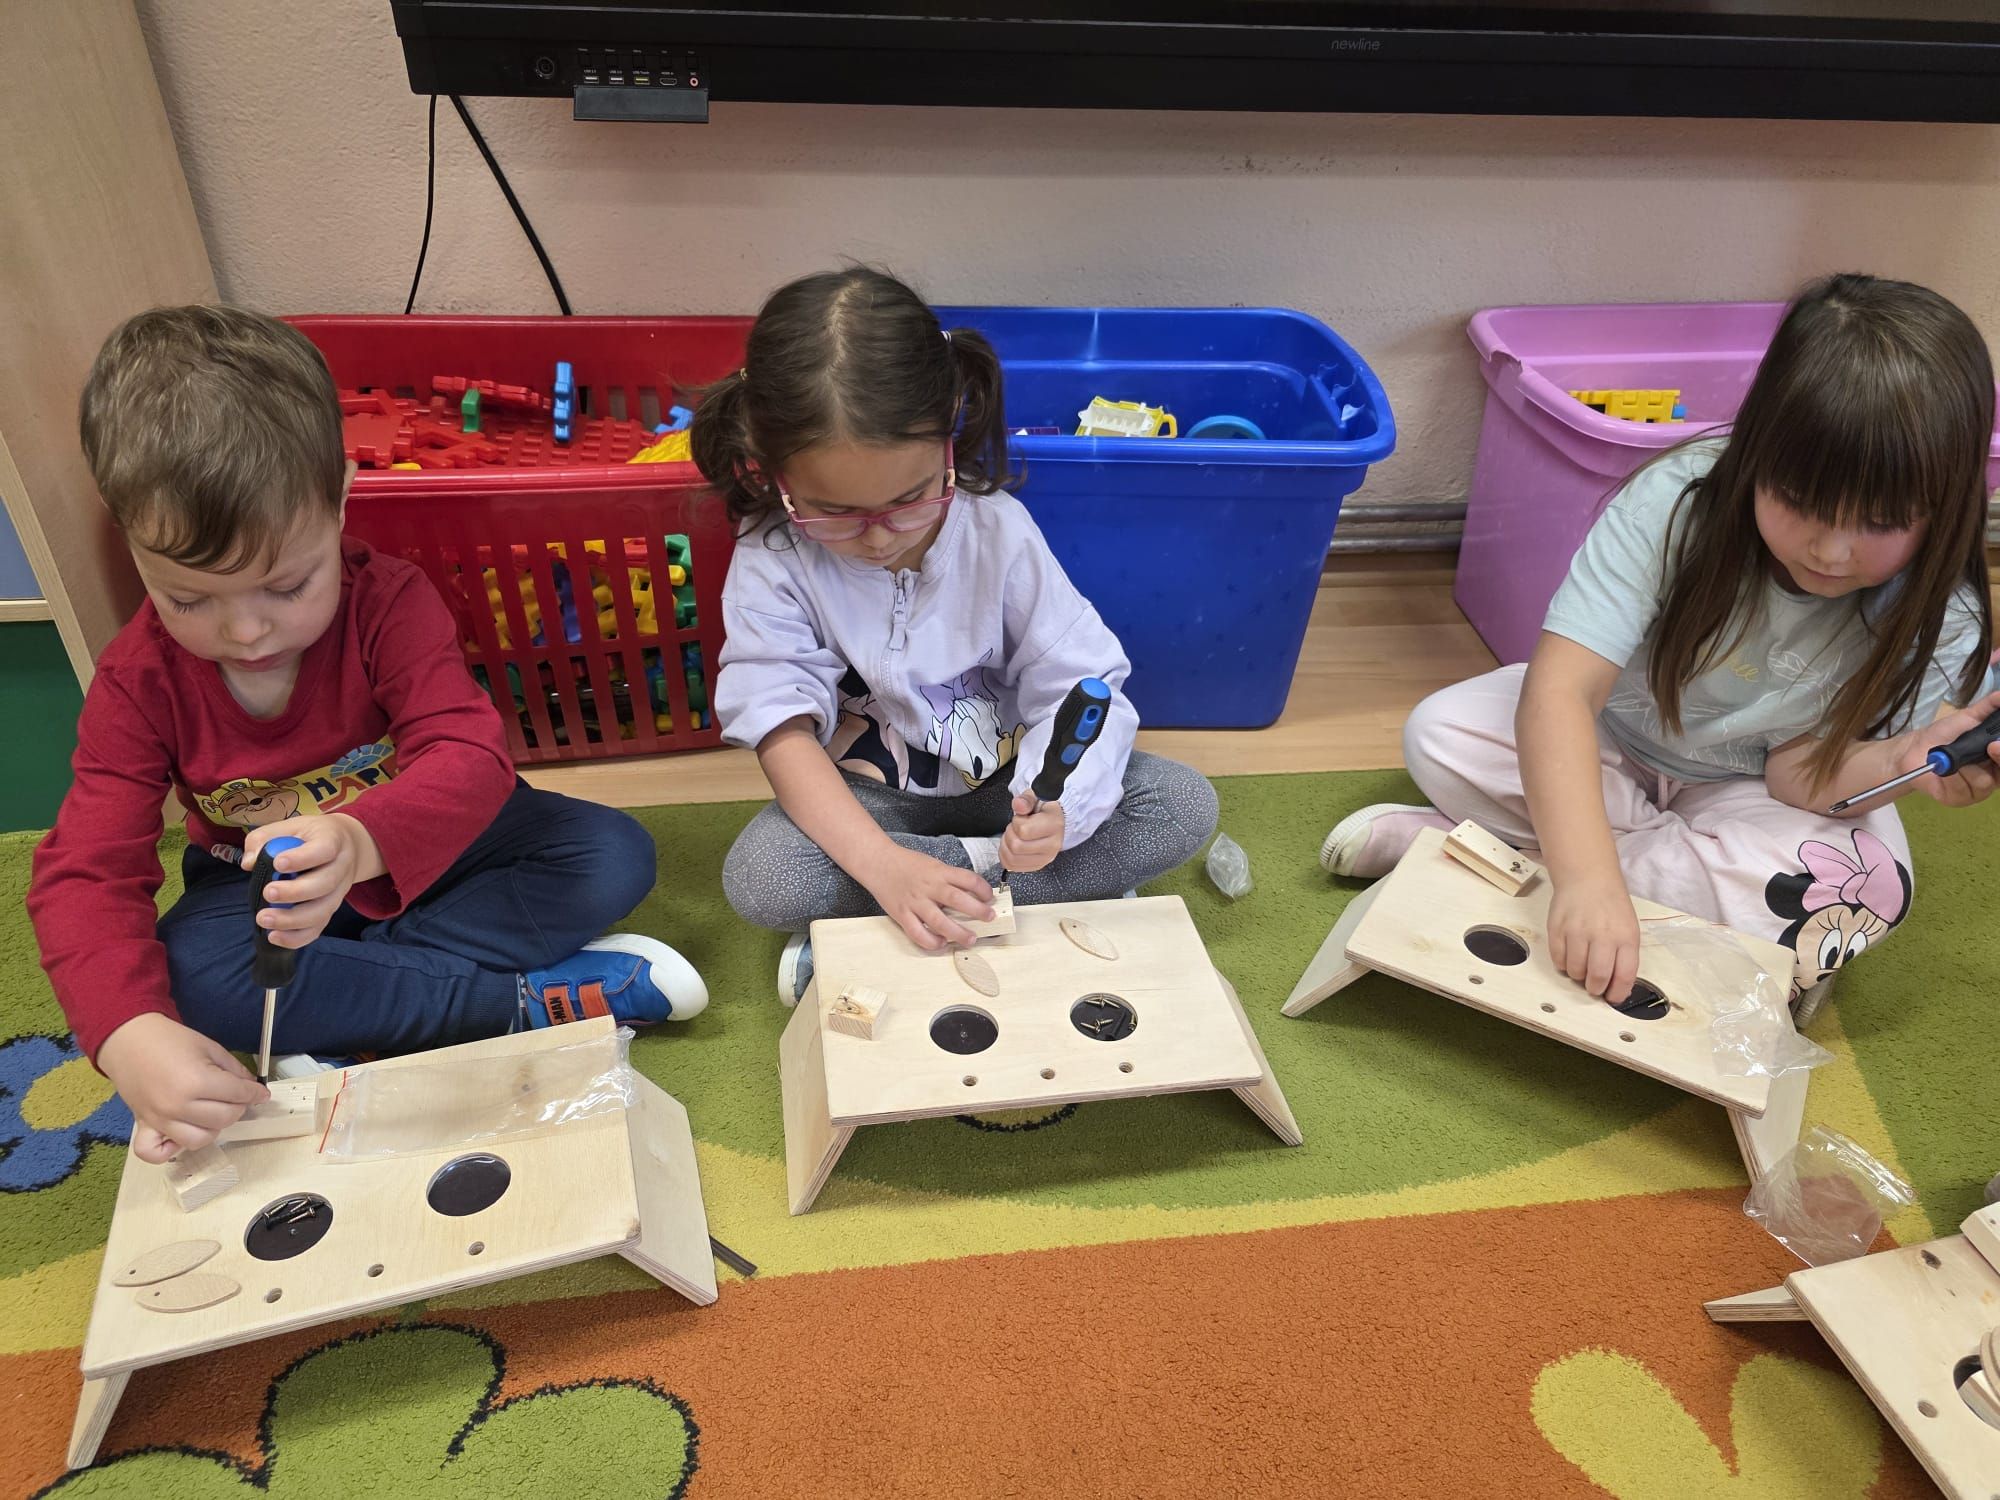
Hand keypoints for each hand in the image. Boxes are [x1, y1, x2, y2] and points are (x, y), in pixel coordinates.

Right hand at [97, 1013, 267, 1163]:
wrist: (129, 1040)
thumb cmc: (170, 1040)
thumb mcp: (210, 1047)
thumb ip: (234, 1070)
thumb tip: (251, 1088)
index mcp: (197, 1081)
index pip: (238, 1095)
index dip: (255, 1093)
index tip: (261, 1094)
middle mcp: (178, 1106)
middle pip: (223, 1120)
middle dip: (238, 1108)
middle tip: (236, 1098)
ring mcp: (159, 1119)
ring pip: (199, 1140)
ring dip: (212, 1128)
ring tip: (212, 1113)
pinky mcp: (143, 1125)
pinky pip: (156, 1153)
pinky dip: (171, 1150)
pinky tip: (181, 1134)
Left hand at [244, 814, 383, 948]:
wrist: (344, 847)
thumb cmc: (309, 837)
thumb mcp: (289, 827)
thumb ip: (264, 839)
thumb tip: (250, 863)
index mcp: (332, 840)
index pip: (324, 849)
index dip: (303, 859)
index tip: (278, 863)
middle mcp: (341, 867)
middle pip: (325, 884)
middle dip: (296, 892)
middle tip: (268, 892)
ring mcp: (338, 892)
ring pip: (322, 911)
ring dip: (292, 919)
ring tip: (263, 918)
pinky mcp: (330, 911)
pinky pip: (318, 929)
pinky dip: (297, 937)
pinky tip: (274, 936)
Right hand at [861, 846, 994, 950]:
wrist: (878, 862)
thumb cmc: (907, 863)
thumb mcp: (932, 864)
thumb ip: (949, 878)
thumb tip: (970, 893)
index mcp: (939, 872)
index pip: (967, 879)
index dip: (982, 888)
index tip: (989, 897)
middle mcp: (929, 887)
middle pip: (956, 899)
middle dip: (977, 911)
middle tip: (990, 918)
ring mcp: (915, 902)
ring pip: (938, 920)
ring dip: (957, 932)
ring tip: (970, 939)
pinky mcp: (902, 914)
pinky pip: (917, 932)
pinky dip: (930, 941)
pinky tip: (941, 943)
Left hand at [1000, 793, 1064, 874]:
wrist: (1054, 821)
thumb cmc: (1043, 810)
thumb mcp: (1035, 798)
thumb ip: (1026, 800)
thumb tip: (1019, 804)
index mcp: (1054, 825)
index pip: (1023, 830)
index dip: (1016, 822)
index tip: (1022, 817)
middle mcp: (1053, 845)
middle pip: (1017, 846)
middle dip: (1009, 834)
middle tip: (1016, 827)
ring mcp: (1046, 858)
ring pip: (1013, 858)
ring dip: (1006, 846)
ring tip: (1014, 836)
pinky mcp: (1038, 865)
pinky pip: (1012, 867)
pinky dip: (1005, 856)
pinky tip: (1011, 846)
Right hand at [1547, 878, 1641, 1006]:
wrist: (1587, 877)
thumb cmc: (1611, 905)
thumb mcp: (1628, 928)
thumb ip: (1624, 955)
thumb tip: (1614, 985)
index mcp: (1625, 936)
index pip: (1624, 975)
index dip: (1617, 994)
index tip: (1612, 998)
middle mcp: (1602, 935)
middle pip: (1597, 977)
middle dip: (1594, 989)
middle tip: (1593, 987)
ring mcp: (1577, 931)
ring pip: (1575, 971)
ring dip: (1577, 976)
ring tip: (1581, 967)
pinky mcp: (1557, 928)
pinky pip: (1558, 959)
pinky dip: (1563, 964)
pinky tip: (1569, 955)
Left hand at [1907, 689, 1999, 808]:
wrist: (1913, 749)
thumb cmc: (1944, 734)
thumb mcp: (1968, 717)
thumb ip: (1988, 708)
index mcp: (1998, 759)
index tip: (1997, 744)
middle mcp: (1993, 776)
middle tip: (1991, 747)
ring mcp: (1976, 790)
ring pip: (1983, 782)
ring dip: (1967, 767)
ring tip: (1952, 755)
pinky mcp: (1958, 799)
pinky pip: (1962, 790)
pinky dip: (1952, 777)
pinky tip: (1943, 769)